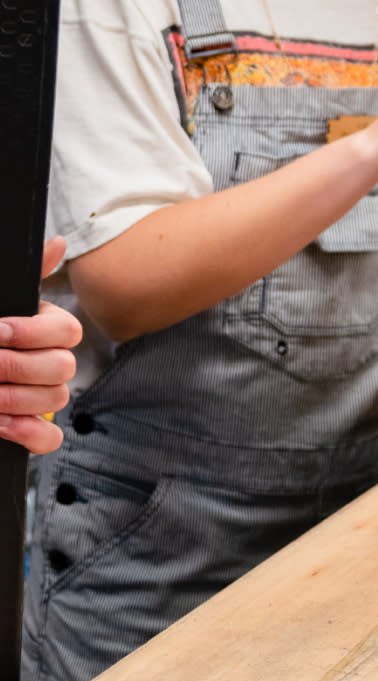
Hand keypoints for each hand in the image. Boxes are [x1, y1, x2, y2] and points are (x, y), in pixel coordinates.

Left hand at [0, 239, 82, 455]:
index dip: (33, 333)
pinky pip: (50, 438)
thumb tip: (58, 243)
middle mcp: (46, 362)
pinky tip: (0, 424)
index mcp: (42, 331)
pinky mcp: (29, 431)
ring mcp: (39, 398)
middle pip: (63, 366)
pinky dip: (27, 433)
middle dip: (16, 367)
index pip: (67, 331)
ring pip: (55, 400)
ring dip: (14, 399)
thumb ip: (22, 279)